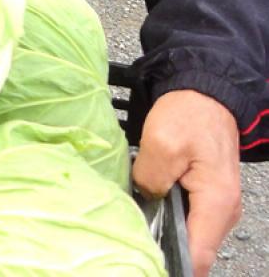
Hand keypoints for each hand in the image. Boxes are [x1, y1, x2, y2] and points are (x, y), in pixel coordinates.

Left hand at [132, 90, 242, 276]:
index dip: (171, 264)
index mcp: (216, 203)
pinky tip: (146, 211)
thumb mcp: (161, 142)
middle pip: (194, 250)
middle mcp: (223, 212)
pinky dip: (168, 219)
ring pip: (189, 235)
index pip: (198, 255)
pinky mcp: (206, 198)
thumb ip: (150, 178)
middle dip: (164, 249)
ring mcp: (216, 207)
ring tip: (134, 226)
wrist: (204, 94)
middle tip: (130, 239)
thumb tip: (145, 200)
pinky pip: (187, 220)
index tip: (144, 261)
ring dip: (164, 233)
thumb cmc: (188, 115)